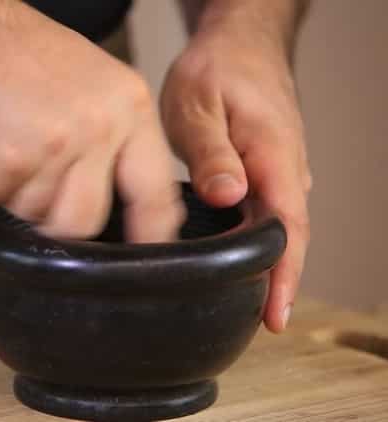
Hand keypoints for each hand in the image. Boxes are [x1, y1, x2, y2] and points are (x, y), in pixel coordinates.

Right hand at [0, 1, 183, 241]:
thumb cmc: (19, 51)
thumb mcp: (95, 80)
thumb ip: (117, 139)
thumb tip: (122, 196)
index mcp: (127, 109)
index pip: (153, 194)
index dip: (151, 235)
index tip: (146, 254)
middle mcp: (92, 133)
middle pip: (85, 220)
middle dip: (62, 215)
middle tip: (43, 178)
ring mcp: (44, 154)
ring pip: (39, 216)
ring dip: (24, 196)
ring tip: (13, 144)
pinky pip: (1, 204)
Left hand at [160, 30, 310, 331]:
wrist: (238, 45)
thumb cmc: (216, 70)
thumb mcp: (198, 105)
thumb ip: (212, 152)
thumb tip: (229, 196)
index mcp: (273, 155)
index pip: (287, 227)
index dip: (283, 276)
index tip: (276, 315)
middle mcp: (287, 168)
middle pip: (289, 236)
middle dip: (278, 282)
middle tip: (261, 323)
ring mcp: (282, 170)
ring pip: (281, 227)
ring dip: (270, 264)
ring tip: (251, 303)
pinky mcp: (270, 170)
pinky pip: (271, 213)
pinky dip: (261, 241)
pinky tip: (242, 259)